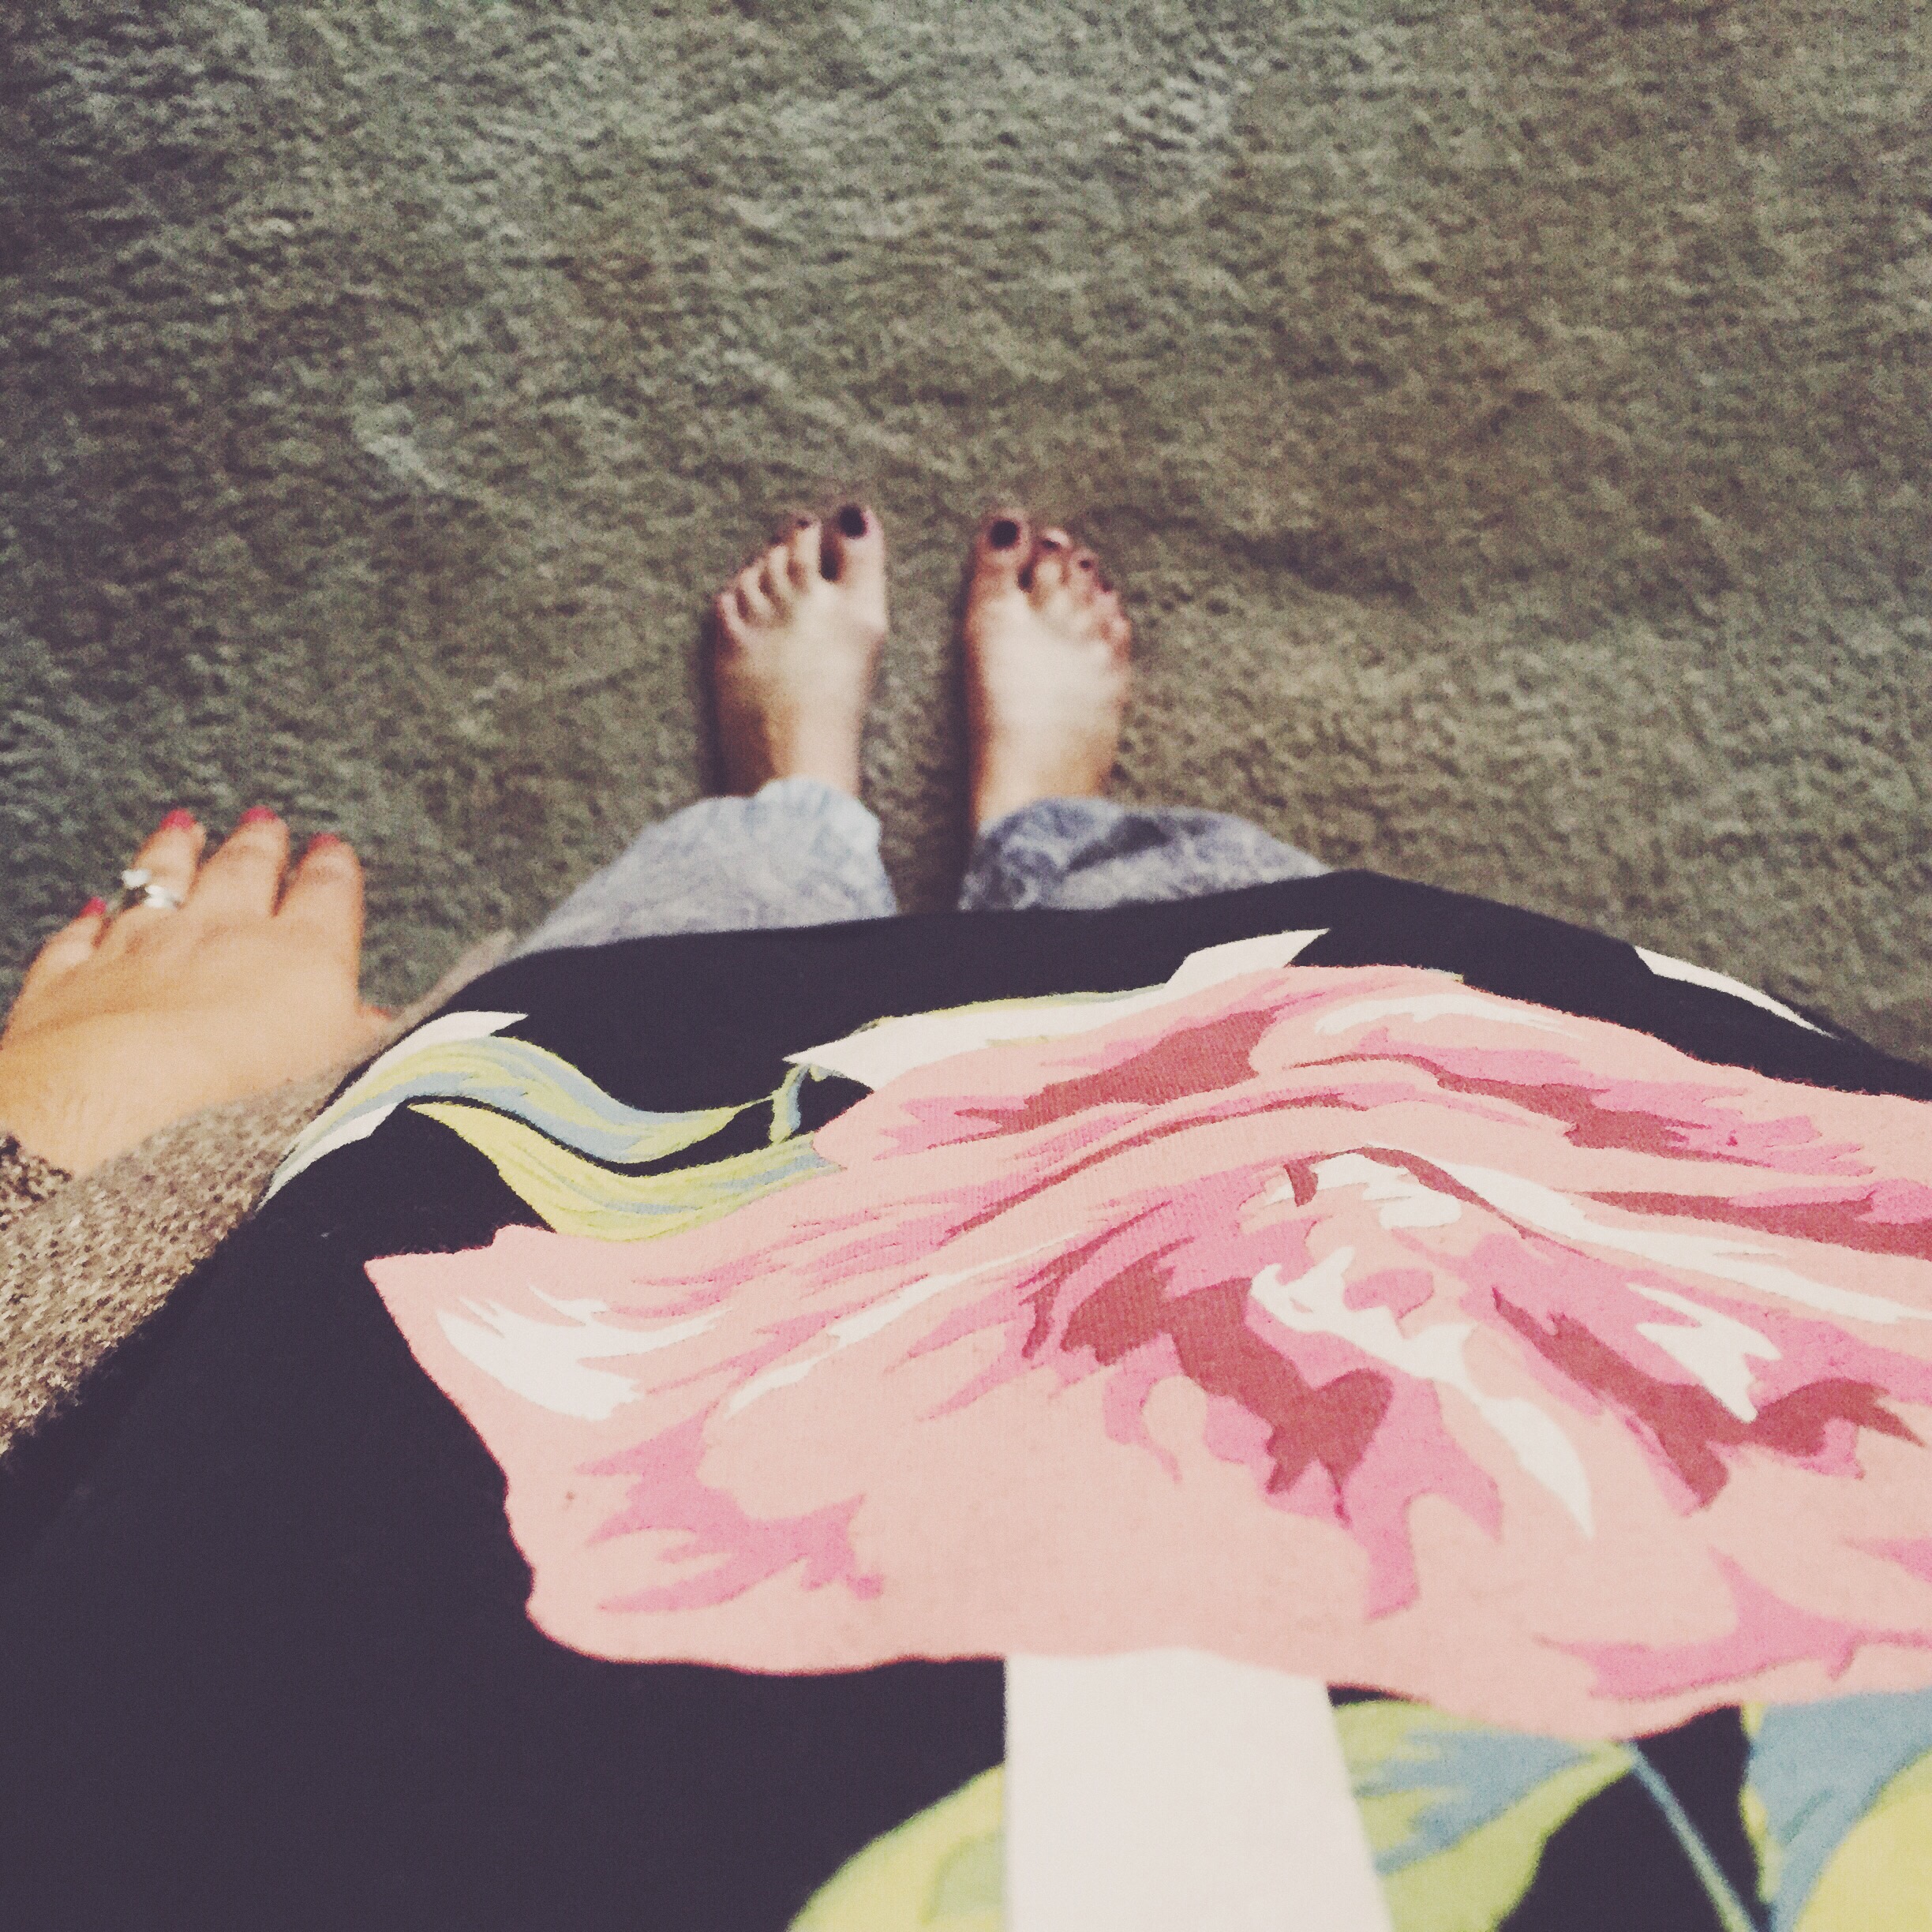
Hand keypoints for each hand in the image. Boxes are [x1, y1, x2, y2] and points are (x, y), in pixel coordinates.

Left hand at [0, 809, 390, 1174]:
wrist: (122, 1097)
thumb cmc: (248, 1090)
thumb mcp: (347, 1071)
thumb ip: (369, 1038)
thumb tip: (388, 1024)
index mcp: (301, 953)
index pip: (326, 893)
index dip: (332, 868)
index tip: (334, 849)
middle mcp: (222, 933)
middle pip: (244, 870)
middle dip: (258, 843)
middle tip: (264, 821)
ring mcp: (141, 947)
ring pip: (161, 881)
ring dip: (175, 851)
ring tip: (184, 827)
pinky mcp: (73, 978)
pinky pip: (82, 936)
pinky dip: (90, 919)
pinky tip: (93, 907)